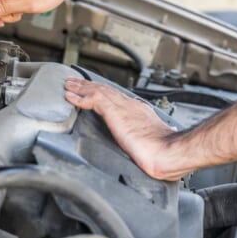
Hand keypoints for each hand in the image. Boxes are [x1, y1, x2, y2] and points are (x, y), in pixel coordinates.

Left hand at [64, 77, 182, 180]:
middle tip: (76, 83)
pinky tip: (70, 97)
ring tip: (68, 86)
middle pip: (106, 90)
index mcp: (141, 113)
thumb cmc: (165, 154)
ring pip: (97, 91)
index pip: (119, 98)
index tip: (96, 93)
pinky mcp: (114, 112)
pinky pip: (92, 99)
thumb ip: (149, 143)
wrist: (168, 152)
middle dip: (90, 86)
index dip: (105, 93)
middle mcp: (131, 106)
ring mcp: (122, 107)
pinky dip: (79, 98)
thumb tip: (150, 150)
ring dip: (81, 88)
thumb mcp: (154, 145)